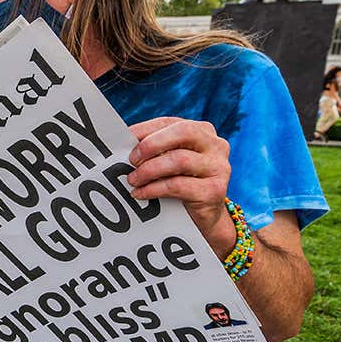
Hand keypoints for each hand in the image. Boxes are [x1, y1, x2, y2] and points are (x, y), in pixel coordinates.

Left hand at [127, 117, 235, 256]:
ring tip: (132, 180)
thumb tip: (122, 144)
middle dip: (151, 145)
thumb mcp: (169, 163)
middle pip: (182, 133)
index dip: (144, 130)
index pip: (170, 123)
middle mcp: (215, 145)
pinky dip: (154, 189)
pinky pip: (178, 185)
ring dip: (149, 170)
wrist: (203, 219)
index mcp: (202, 131)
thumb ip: (154, 150)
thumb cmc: (180, 185)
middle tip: (131, 160)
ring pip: (179, 160)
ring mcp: (218, 167)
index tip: (124, 140)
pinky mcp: (214, 190)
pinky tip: (140, 194)